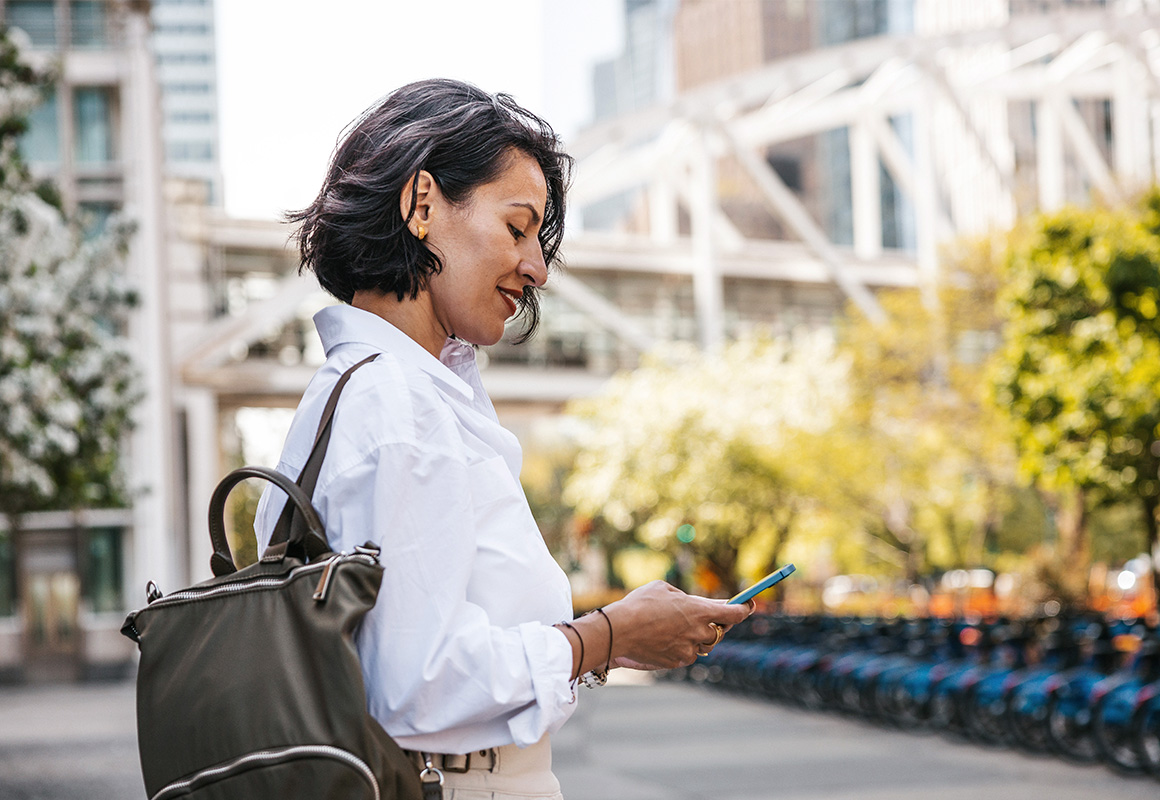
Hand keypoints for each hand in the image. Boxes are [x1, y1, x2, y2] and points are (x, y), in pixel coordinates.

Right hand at [602, 581, 752, 669]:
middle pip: (720, 631)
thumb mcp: (663, 589)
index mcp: (699, 610)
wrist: (618, 631)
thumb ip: (683, 598)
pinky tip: (666, 638)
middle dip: (716, 624)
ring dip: (697, 636)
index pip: (733, 613)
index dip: (744, 609)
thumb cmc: (638, 604)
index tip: (749, 605)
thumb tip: (690, 605)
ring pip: (703, 645)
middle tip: (708, 617)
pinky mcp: (677, 662)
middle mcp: (699, 632)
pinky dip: (683, 647)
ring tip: (679, 626)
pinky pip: (688, 654)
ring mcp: (689, 649)